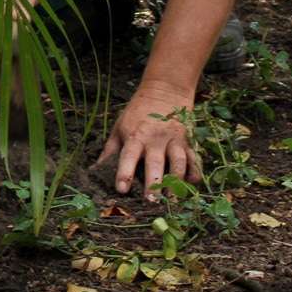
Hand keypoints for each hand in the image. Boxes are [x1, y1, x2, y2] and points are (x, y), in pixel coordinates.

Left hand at [94, 79, 199, 200]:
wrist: (165, 89)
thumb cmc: (137, 112)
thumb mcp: (119, 127)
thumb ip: (110, 150)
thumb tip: (96, 171)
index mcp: (135, 136)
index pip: (128, 156)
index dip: (125, 173)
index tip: (122, 190)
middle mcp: (155, 139)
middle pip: (155, 163)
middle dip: (154, 182)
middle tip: (152, 202)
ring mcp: (173, 140)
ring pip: (178, 162)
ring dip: (176, 182)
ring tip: (172, 200)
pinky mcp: (187, 141)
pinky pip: (194, 158)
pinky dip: (195, 171)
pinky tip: (193, 184)